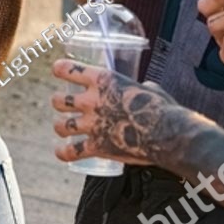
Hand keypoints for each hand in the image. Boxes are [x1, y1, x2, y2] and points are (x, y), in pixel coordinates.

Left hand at [50, 57, 182, 166]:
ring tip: (62, 129)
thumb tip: (146, 88)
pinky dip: (65, 153)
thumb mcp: (151, 89)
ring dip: (60, 127)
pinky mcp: (96, 147)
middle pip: (59, 100)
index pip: (69, 70)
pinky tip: (62, 153)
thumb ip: (142, 87)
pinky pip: (72, 152)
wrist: (168, 134)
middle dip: (58, 102)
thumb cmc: (164, 108)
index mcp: (103, 80)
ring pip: (61, 126)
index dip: (60, 70)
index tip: (56, 70)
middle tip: (61, 104)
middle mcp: (92, 101)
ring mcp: (92, 124)